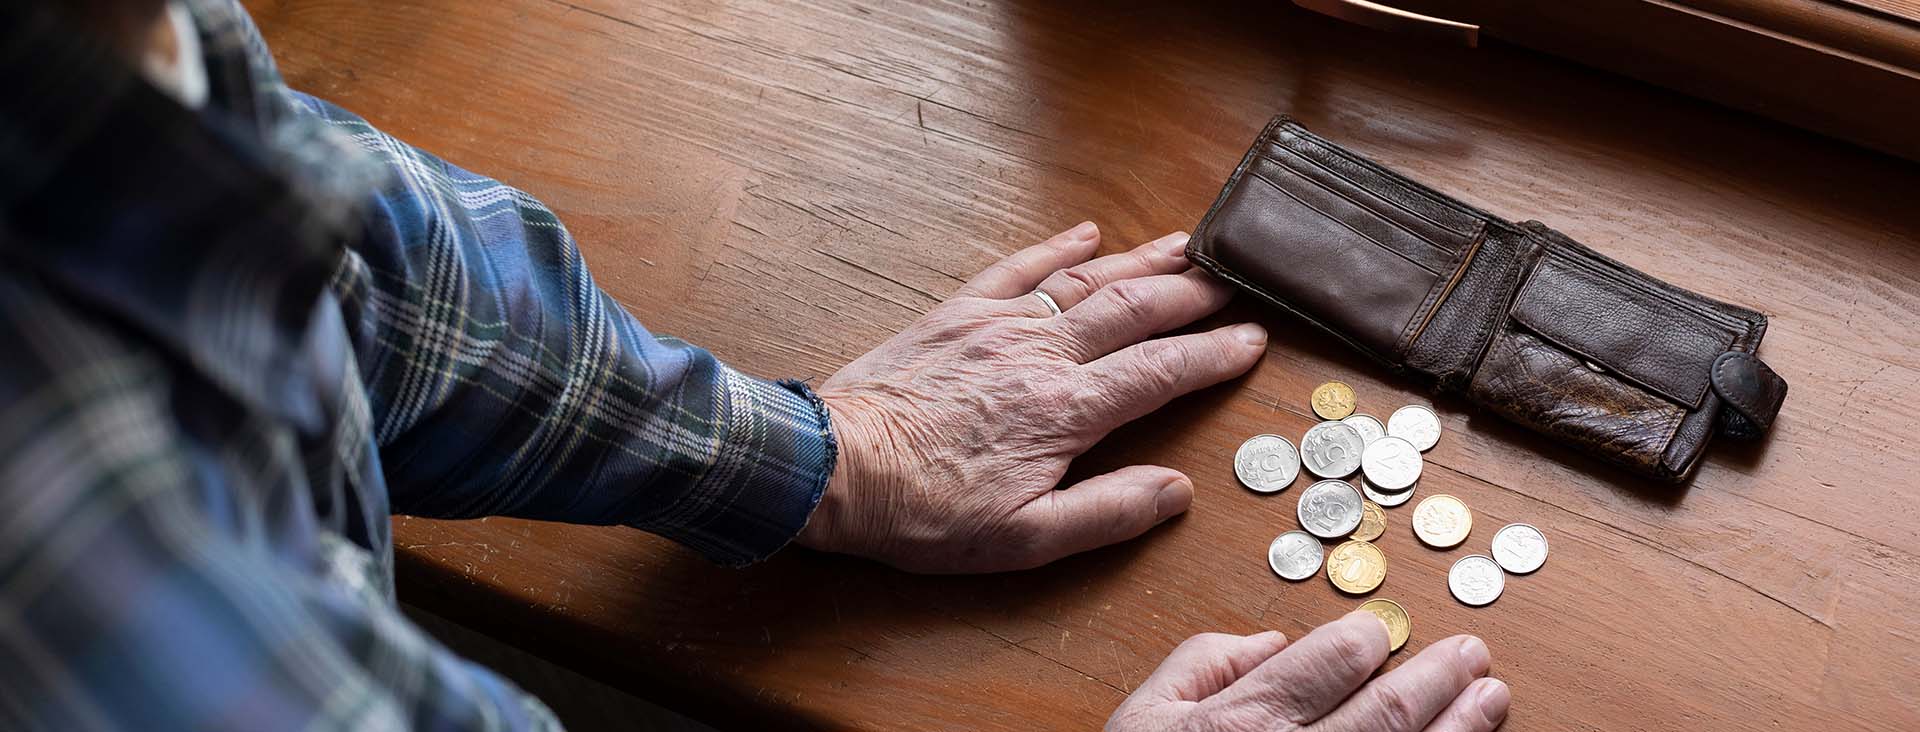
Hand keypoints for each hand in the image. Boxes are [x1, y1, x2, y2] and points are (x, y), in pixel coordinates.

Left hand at [798, 222, 1266, 571]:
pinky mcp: (958, 313)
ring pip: (1086, 280)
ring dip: (1142, 260)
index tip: (1253, 340)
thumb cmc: (925, 513)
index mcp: (1066, 411)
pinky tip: (1087, 234)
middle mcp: (1042, 354)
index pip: (1161, 372)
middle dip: (1192, 294)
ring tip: (1188, 244)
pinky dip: (1056, 247)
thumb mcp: (1024, 540)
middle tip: (1235, 280)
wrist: (835, 468)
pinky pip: (1018, 268)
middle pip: (1134, 310)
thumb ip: (1108, 513)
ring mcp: (999, 325)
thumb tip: (1177, 491)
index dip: (1213, 355)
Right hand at [1106, 613, 1509, 731]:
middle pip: (1386, 710)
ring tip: (1492, 698)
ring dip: (1461, 727)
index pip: (1327, 664)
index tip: (1381, 634)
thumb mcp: (1141, 721)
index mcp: (1241, 724)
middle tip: (1470, 653)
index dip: (1365, 641)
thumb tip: (1268, 643)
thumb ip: (1200, 666)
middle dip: (1438, 676)